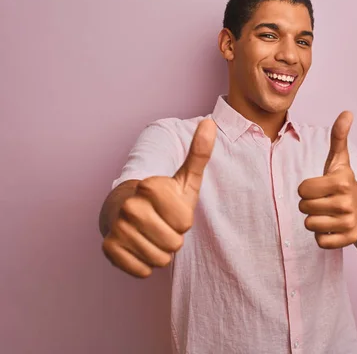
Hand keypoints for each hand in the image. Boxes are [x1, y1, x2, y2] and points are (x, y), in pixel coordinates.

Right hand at [102, 118, 216, 277]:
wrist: (122, 210)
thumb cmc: (162, 197)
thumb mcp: (184, 177)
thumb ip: (199, 153)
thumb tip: (211, 123)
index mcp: (151, 186)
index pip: (185, 223)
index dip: (182, 220)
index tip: (171, 209)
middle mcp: (131, 206)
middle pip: (174, 244)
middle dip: (173, 238)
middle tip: (161, 224)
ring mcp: (117, 228)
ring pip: (159, 259)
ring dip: (160, 252)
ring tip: (151, 234)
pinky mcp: (109, 249)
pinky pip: (143, 271)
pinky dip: (145, 264)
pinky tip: (138, 246)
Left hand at [298, 111, 356, 248]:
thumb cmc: (344, 183)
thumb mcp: (339, 160)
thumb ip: (338, 136)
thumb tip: (347, 113)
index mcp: (340, 182)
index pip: (302, 189)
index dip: (307, 188)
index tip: (319, 187)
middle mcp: (346, 202)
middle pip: (304, 207)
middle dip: (309, 204)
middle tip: (323, 201)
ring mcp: (348, 222)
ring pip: (309, 225)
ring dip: (315, 220)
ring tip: (327, 213)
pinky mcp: (348, 239)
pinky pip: (320, 241)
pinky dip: (322, 236)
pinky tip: (332, 226)